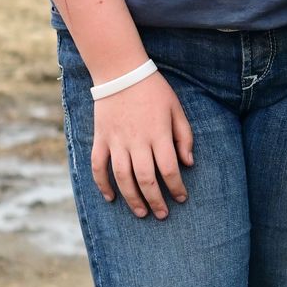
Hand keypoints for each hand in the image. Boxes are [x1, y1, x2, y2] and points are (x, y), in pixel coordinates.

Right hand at [90, 73, 194, 217]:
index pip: (169, 169)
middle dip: (155, 200)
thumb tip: (188, 163)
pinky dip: (102, 184)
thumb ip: (184, 136)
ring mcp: (116, 141)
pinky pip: (98, 166)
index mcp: (158, 134)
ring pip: (122, 178)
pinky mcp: (101, 139)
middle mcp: (136, 141)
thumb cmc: (153, 90)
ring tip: (141, 213)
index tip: (182, 198)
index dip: (176, 187)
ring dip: (132, 199)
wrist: (121, 71)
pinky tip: (111, 197)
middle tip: (162, 214)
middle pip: (145, 179)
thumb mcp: (176, 108)